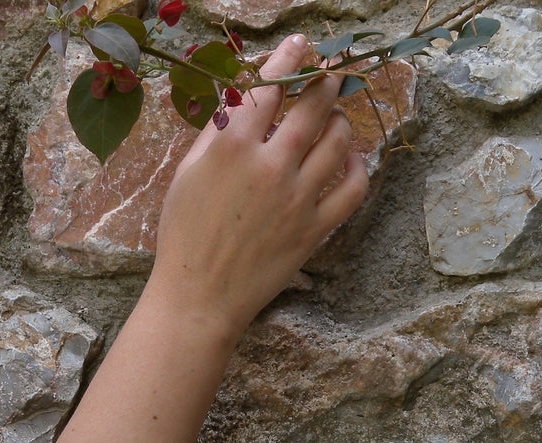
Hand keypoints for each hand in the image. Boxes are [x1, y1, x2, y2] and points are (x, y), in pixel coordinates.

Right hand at [144, 35, 368, 345]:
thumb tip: (244, 99)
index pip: (269, 85)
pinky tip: (351, 161)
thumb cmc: (183, 237)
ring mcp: (298, 197)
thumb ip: (216, 133)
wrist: (197, 298)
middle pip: (314, 105)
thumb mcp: (186, 175)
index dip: (288, 58)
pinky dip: (358, 168)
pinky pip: (353, 187)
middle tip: (328, 78)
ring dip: (341, 122)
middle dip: (325, 84)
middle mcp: (270, 165)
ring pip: (339, 140)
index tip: (301, 45)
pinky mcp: (315, 228)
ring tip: (335, 121)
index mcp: (232, 147)